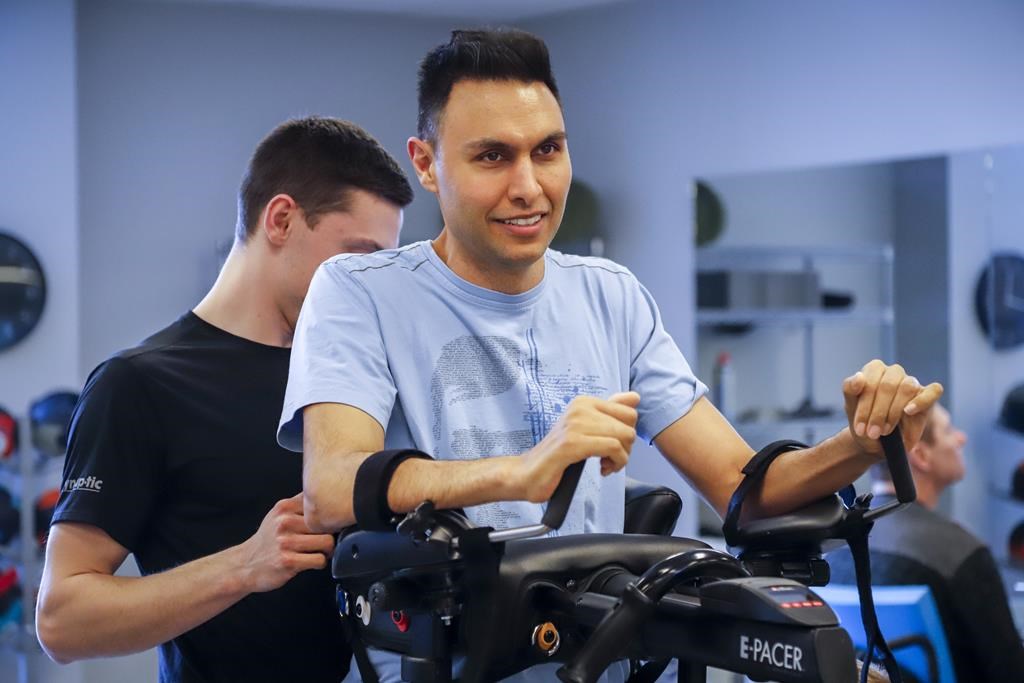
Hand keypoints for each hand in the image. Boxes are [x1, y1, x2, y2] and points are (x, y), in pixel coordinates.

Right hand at [237, 494, 335, 592]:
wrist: (244, 564)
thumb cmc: (266, 541)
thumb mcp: (277, 515)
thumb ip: (299, 504)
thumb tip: (326, 495)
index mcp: (284, 507)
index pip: (320, 503)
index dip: (330, 514)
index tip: (330, 522)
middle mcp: (284, 522)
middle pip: (328, 523)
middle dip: (331, 534)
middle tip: (325, 540)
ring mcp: (286, 542)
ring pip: (327, 542)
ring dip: (328, 550)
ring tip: (321, 551)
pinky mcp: (288, 561)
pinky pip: (319, 560)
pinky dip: (321, 562)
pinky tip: (313, 561)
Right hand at [518, 392, 639, 502]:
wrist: (527, 473)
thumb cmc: (557, 455)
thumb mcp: (586, 429)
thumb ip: (610, 412)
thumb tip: (635, 397)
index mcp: (583, 402)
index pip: (629, 411)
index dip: (627, 433)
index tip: (614, 446)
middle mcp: (580, 408)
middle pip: (629, 424)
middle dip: (626, 447)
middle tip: (610, 459)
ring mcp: (575, 425)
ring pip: (623, 436)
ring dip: (621, 458)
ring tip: (605, 465)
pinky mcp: (573, 443)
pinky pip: (613, 448)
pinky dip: (615, 463)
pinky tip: (602, 470)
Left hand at [842, 359, 943, 456]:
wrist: (876, 441)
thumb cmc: (864, 421)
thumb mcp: (851, 409)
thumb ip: (849, 390)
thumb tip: (859, 376)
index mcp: (874, 370)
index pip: (870, 381)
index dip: (865, 407)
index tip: (860, 429)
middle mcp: (893, 372)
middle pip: (887, 386)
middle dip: (878, 414)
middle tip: (872, 433)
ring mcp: (911, 382)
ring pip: (906, 388)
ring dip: (894, 413)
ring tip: (885, 431)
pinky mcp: (928, 395)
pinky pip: (933, 391)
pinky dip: (921, 401)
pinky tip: (908, 411)